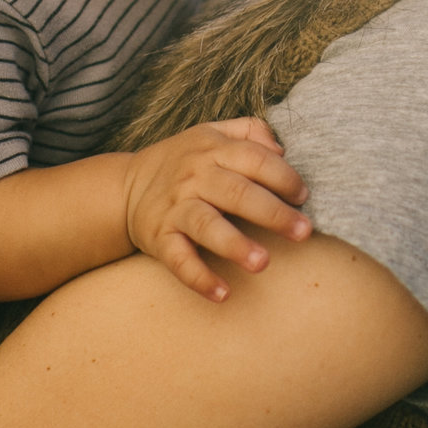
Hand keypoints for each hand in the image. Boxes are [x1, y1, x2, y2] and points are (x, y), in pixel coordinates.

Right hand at [118, 118, 310, 301]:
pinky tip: (222, 294)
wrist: (124, 188)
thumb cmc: (182, 163)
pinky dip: (198, 277)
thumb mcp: (210, 134)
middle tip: (304, 232)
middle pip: (238, 193)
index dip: (283, 176)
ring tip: (263, 263)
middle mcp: (194, 177)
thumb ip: (248, 133)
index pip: (255, 159)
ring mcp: (176, 208)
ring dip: (235, 244)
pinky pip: (179, 259)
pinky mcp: (160, 238)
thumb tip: (282, 151)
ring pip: (207, 225)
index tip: (303, 196)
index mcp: (212, 150)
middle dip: (273, 213)